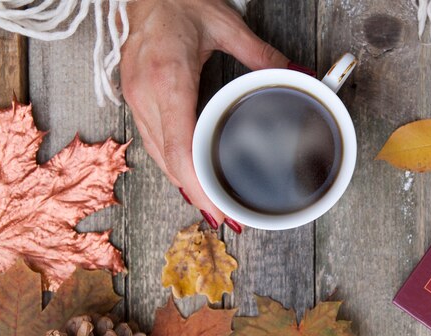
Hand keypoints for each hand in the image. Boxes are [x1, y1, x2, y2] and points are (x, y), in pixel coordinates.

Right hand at [120, 0, 288, 230]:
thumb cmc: (178, 3)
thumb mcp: (225, 24)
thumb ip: (261, 54)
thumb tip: (295, 74)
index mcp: (169, 77)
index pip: (178, 145)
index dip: (196, 184)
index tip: (217, 207)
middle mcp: (147, 94)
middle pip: (167, 160)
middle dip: (195, 195)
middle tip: (224, 219)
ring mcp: (136, 98)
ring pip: (157, 156)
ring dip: (182, 184)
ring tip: (210, 207)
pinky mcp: (134, 98)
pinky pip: (151, 142)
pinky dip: (172, 165)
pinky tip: (188, 178)